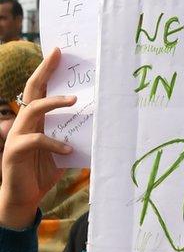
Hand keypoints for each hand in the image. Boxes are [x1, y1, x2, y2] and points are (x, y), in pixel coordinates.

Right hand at [0, 48, 75, 229]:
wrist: (24, 198)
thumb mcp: (63, 153)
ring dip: (53, 103)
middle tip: (57, 55)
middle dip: (44, 72)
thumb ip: (75, 139)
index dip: (46, 72)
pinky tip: (68, 149)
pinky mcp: (14, 151)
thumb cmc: (43, 174)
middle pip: (31, 91)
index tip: (58, 53)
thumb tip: (100, 129)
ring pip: (31, 110)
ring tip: (74, 101)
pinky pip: (35, 140)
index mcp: (35, 121)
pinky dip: (53, 143)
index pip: (39, 91)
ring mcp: (17, 136)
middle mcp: (24, 124)